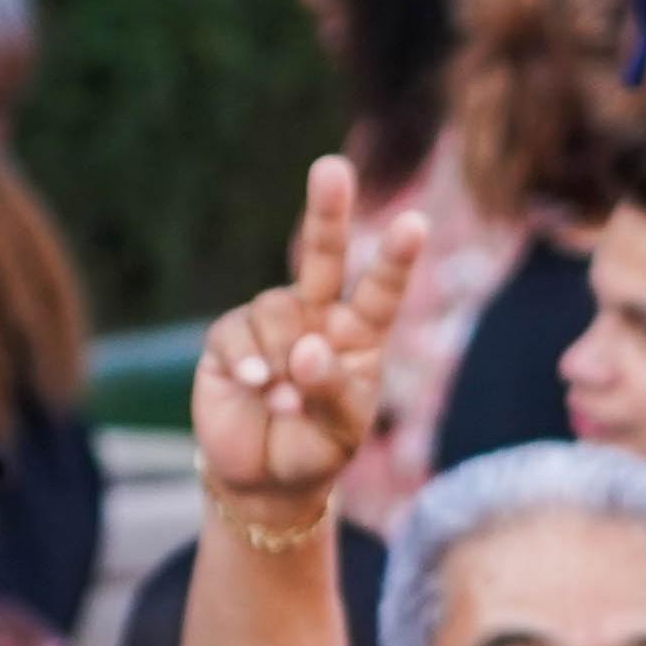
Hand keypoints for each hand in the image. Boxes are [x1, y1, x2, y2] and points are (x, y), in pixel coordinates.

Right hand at [195, 155, 426, 523]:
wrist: (266, 477)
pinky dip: (250, 362)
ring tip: (286, 401)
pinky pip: (238, 334)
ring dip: (283, 357)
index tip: (415, 223)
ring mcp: (272, 323)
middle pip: (323, 256)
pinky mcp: (230, 338)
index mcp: (359, 335)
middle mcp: (317, 317)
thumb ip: (333, 389)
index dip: (395, 259)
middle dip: (326, 213)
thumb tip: (306, 347)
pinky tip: (257, 387)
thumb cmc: (316, 447)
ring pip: (276, 310)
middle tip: (333, 169)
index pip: (381, 292)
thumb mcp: (341, 430)